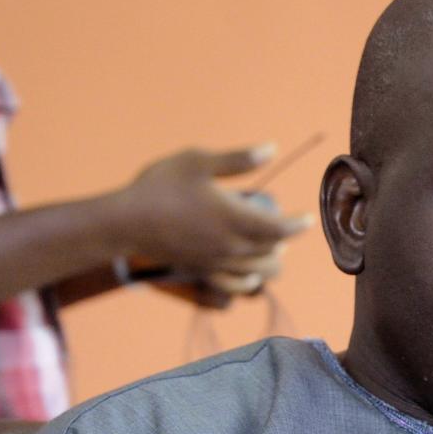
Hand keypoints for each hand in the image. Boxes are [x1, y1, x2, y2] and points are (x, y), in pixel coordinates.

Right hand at [112, 145, 310, 295]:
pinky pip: (232, 285)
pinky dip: (248, 282)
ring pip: (257, 269)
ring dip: (271, 259)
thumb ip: (238, 159)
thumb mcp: (198, 161)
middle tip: (290, 226)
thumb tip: (272, 148)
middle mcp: (231, 245)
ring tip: (276, 248)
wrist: (124, 222)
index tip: (308, 218)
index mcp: (235, 218)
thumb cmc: (160, 186)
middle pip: (272, 250)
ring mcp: (216, 262)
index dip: (298, 225)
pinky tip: (252, 278)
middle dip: (285, 239)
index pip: (281, 229)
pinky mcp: (201, 271)